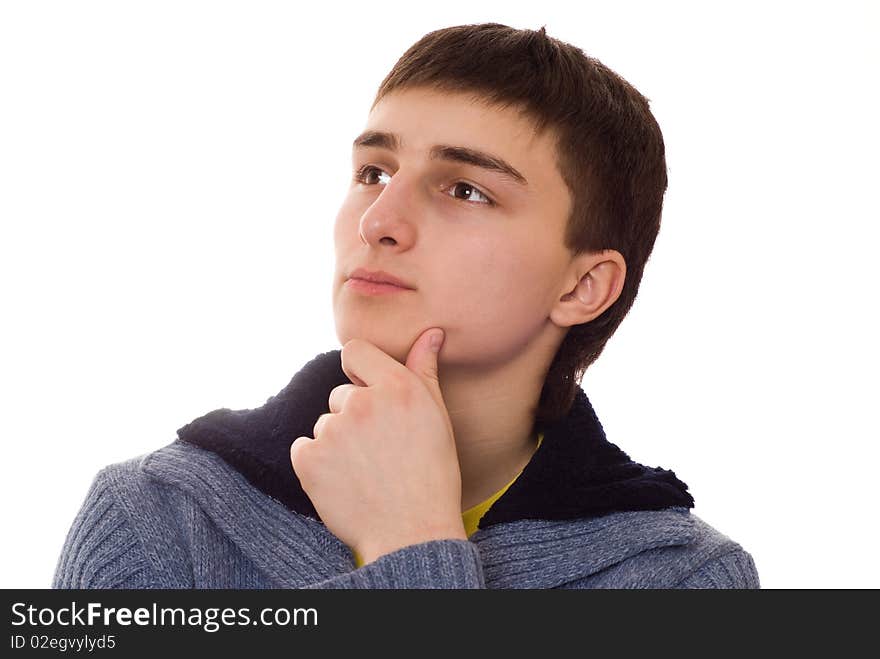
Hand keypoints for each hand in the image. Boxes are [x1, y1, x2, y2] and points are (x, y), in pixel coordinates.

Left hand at [289, 327, 466, 564]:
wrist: (412, 532)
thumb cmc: (432, 473)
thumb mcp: (436, 416)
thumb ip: (424, 369)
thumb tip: (430, 333)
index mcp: (397, 387)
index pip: (355, 351)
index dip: (360, 371)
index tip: (371, 397)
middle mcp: (362, 402)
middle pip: (340, 395)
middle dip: (354, 417)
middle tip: (380, 451)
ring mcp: (333, 431)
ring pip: (325, 425)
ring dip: (337, 443)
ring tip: (367, 471)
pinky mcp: (309, 459)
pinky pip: (305, 448)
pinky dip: (317, 464)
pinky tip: (345, 481)